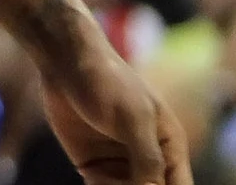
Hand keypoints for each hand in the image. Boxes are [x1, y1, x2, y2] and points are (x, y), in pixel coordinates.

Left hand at [40, 45, 187, 184]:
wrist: (66, 62)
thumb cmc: (109, 83)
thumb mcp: (134, 119)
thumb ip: (148, 159)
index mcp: (169, 148)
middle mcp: (147, 160)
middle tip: (122, 181)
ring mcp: (119, 162)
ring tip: (99, 175)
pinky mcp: (92, 163)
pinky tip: (90, 172)